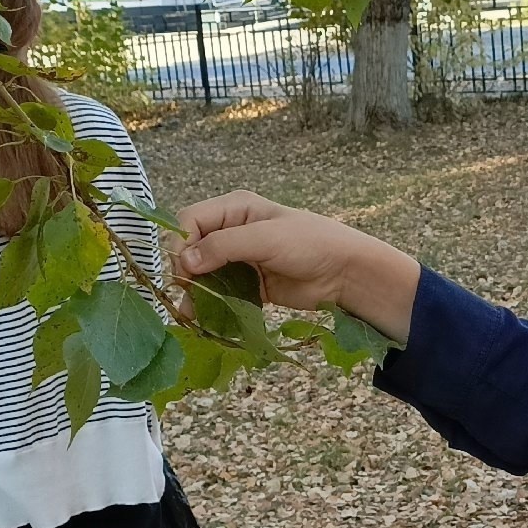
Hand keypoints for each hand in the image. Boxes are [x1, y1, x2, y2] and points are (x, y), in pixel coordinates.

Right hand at [176, 190, 420, 343]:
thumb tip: (185, 261)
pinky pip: (222, 294)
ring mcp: (241, 259)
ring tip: (191, 313)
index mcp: (235, 208)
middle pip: (193, 248)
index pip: (190, 219)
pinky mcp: (250, 284)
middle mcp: (233, 231)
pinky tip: (206, 319)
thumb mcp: (265, 238)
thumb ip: (223, 246)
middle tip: (187, 292)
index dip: (181, 242)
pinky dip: (213, 305)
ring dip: (196, 291)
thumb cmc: (310, 243)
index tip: (184, 269)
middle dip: (186, 270)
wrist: (346, 273)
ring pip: (204, 274)